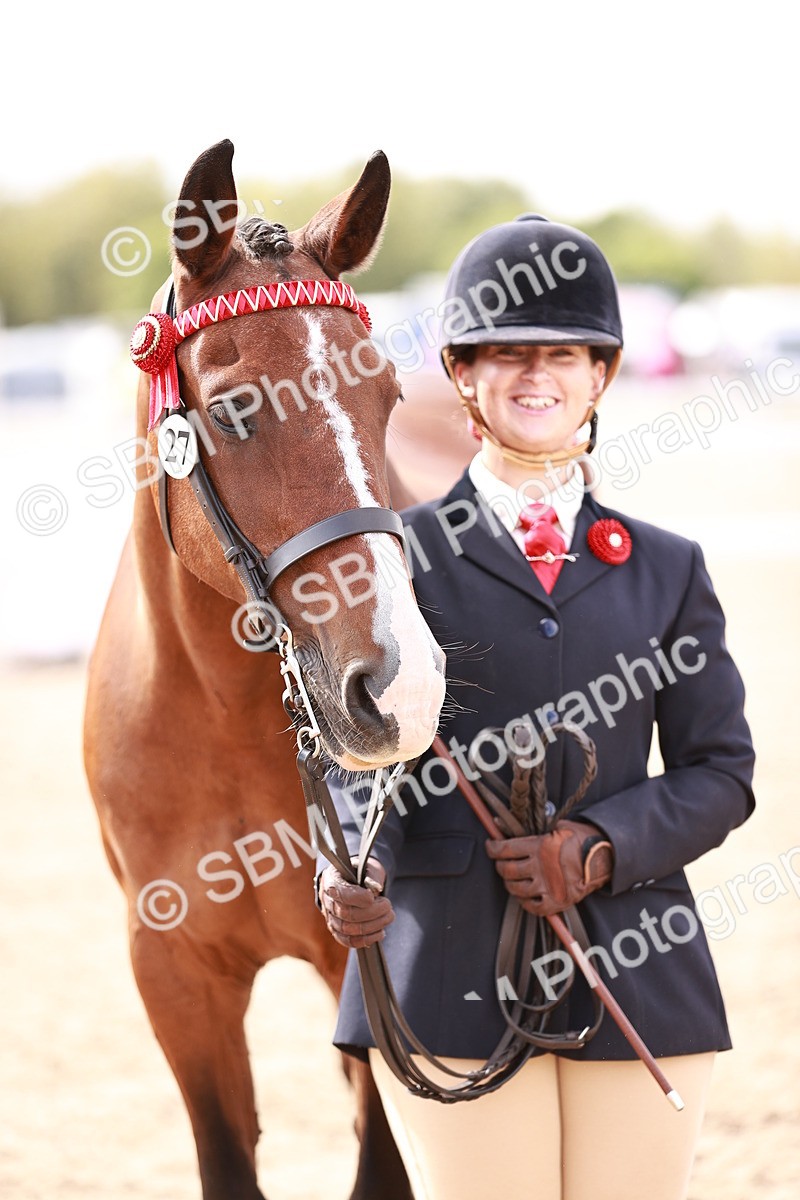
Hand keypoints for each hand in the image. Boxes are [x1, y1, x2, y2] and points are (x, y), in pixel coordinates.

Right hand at [319, 858, 394, 948]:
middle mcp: (327, 900)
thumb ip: (371, 875)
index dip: (358, 897)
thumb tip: (375, 889)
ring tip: (388, 917)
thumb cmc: (360, 872)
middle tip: (388, 906)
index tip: (373, 897)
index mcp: (331, 880)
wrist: (353, 881)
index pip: (341, 893)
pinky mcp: (337, 931)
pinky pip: (348, 941)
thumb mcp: (367, 866)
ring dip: (373, 926)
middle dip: (372, 912)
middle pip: (346, 913)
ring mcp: (330, 917)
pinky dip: (366, 939)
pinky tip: (380, 932)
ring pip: (348, 929)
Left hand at [485, 820, 612, 914]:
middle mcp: (540, 867)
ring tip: (512, 878)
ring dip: (509, 883)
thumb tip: (502, 822)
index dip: (493, 848)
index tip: (491, 846)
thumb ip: (533, 827)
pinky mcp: (556, 902)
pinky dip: (524, 902)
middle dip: (499, 866)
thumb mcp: (557, 826)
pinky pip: (532, 907)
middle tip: (501, 863)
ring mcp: (547, 886)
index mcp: (539, 846)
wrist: (603, 858)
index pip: (505, 849)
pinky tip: (525, 894)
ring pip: (515, 889)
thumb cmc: (581, 839)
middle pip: (507, 870)